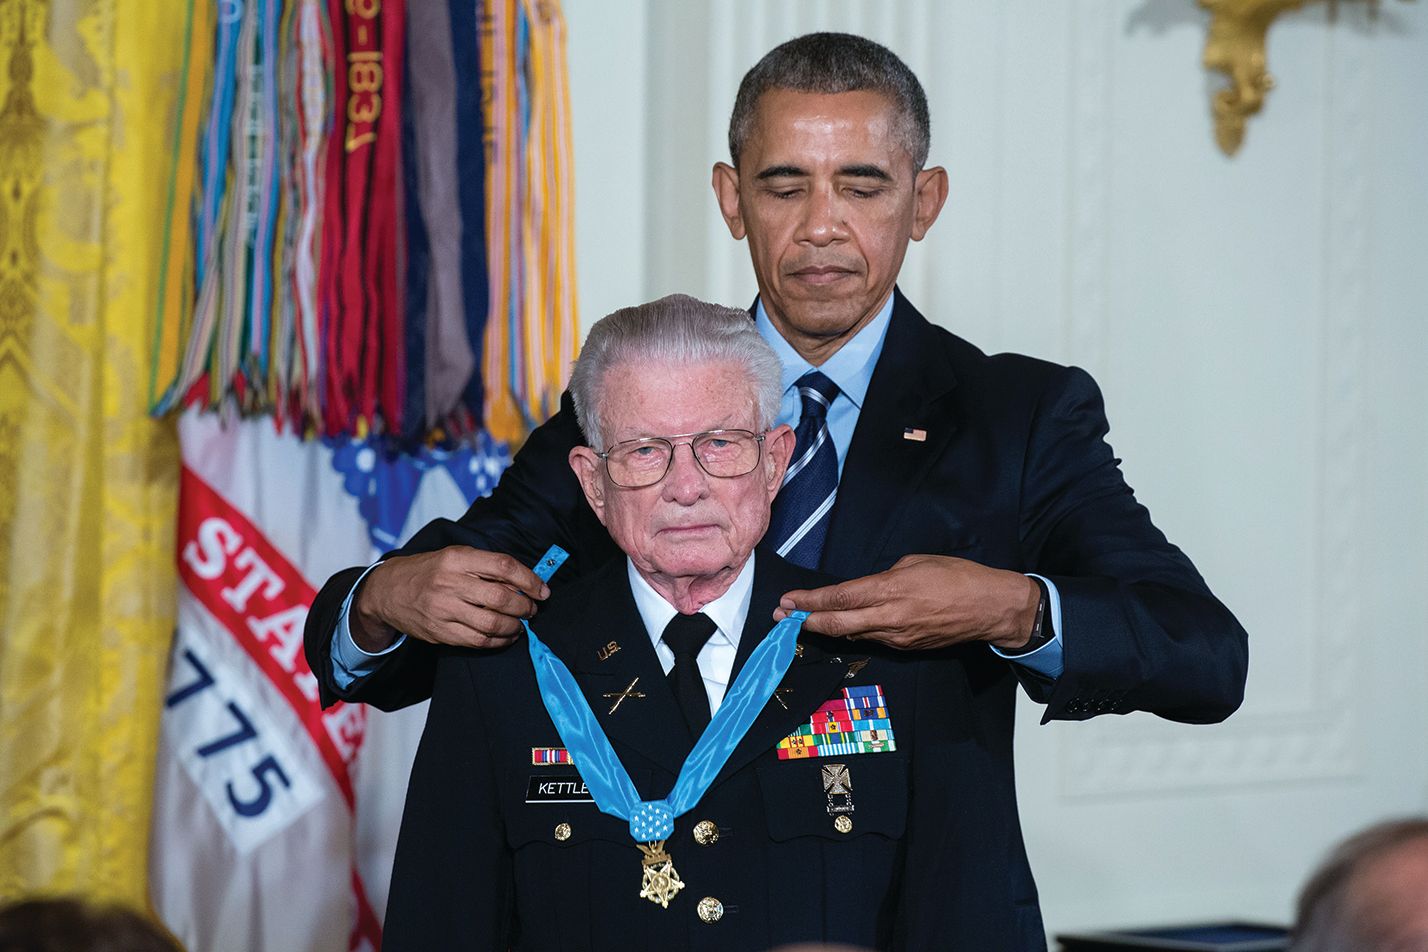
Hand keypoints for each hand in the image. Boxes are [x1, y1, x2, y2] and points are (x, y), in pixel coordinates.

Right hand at [350, 548, 549, 651]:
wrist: (387, 591)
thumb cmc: (429, 571)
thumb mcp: (455, 556)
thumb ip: (486, 565)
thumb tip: (525, 581)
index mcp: (457, 559)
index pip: (503, 566)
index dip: (529, 580)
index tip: (542, 590)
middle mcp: (450, 583)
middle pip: (501, 597)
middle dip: (525, 606)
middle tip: (532, 609)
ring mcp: (443, 609)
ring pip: (491, 623)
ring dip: (514, 626)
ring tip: (520, 624)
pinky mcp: (439, 632)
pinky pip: (477, 641)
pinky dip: (498, 641)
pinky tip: (505, 636)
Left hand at [772, 554, 1039, 650]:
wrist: (991, 608)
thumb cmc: (958, 576)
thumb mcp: (917, 562)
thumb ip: (887, 576)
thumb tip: (869, 587)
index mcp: (890, 590)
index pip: (840, 597)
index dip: (809, 601)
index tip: (787, 600)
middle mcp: (889, 617)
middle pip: (837, 624)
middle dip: (805, 620)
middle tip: (780, 617)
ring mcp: (897, 636)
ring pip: (852, 633)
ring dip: (825, 627)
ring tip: (802, 620)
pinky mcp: (907, 647)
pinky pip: (872, 638)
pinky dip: (852, 630)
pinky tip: (838, 624)